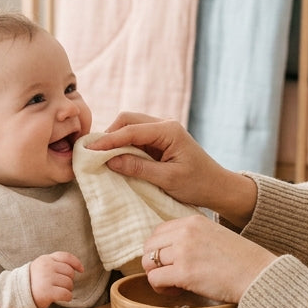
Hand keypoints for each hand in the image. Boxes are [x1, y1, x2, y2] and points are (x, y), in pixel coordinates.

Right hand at [30, 251, 83, 307]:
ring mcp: (46, 279)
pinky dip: (67, 297)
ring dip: (67, 290)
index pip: (66, 257)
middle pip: (70, 272)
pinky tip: (62, 298)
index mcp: (45, 259)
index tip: (81, 270)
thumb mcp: (41, 267)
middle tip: (59, 286)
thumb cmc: (33, 282)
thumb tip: (76, 268)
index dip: (76, 263)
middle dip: (69, 280)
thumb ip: (55, 263)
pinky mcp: (47, 292)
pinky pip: (67, 294)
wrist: (17, 294)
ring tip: (58, 291)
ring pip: (69, 284)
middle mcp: (46, 267)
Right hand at [88, 112, 256, 224]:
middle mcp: (165, 125)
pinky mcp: (159, 141)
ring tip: (100, 156)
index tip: (89, 150)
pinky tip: (115, 157)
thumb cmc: (198, 184)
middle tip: (92, 152)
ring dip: (115, 139)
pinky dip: (123, 145)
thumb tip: (110, 160)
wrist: (218, 187)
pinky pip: (136, 137)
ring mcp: (162, 131)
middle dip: (109, 134)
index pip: (131, 130)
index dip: (108, 140)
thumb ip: (138, 168)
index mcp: (169, 130)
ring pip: (130, 126)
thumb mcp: (168, 179)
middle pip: (128, 120)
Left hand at [142, 215, 276, 303]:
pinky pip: (155, 279)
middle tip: (170, 276)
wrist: (259, 275)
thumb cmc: (241, 261)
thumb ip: (192, 238)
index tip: (172, 262)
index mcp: (193, 221)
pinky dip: (161, 288)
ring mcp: (184, 251)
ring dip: (158, 277)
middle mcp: (186, 232)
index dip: (160, 250)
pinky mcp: (184, 272)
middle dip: (155, 263)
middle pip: (149, 246)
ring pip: (149, 263)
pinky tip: (177, 291)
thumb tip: (166, 251)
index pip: (158, 232)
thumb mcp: (214, 236)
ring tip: (175, 285)